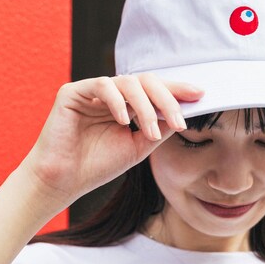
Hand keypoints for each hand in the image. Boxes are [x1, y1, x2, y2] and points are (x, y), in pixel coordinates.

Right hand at [22, 73, 203, 208]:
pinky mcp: (72, 92)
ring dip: (146, 108)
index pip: (154, 91)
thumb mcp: (138, 147)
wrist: (63, 181)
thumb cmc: (97, 166)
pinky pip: (102, 86)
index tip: (200, 95)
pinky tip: (124, 120)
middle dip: (167, 100)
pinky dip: (117, 101)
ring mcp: (92, 92)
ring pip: (128, 83)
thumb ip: (159, 128)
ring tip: (151, 132)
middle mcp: (110, 95)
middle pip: (146, 82)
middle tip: (179, 121)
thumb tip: (183, 112)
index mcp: (125, 106)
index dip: (176, 91)